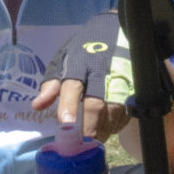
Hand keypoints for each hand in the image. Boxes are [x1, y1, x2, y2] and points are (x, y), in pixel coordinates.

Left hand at [32, 19, 133, 144]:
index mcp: (80, 63)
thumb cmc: (84, 50)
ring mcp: (121, 78)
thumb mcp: (64, 59)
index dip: (69, 106)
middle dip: (89, 127)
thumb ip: (51, 83)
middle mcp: (101, 70)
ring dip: (103, 129)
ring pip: (114, 111)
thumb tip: (38, 106)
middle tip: (82, 144)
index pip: (73, 86)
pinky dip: (116, 125)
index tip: (65, 126)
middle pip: (96, 103)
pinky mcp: (135, 86)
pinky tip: (107, 129)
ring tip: (93, 141)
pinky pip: (126, 112)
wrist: (116, 29)